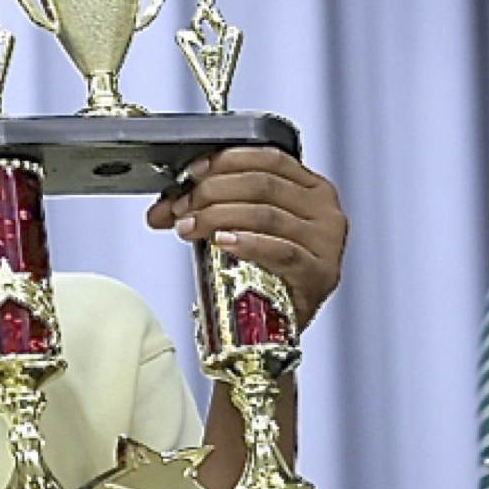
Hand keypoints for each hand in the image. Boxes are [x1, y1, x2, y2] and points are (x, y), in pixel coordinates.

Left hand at [148, 148, 347, 329]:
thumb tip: (163, 210)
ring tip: (190, 227)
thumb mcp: (240, 230)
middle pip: (263, 184)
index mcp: (311, 190)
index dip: (227, 160)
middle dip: (212, 192)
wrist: (278, 329)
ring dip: (218, 216)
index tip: (193, 173)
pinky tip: (223, 242)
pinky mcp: (319, 273)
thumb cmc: (266, 274)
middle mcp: (324, 211)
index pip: (270, 159)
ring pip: (266, 214)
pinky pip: (280, 250)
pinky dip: (248, 243)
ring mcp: (326, 243)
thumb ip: (207, 211)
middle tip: (182, 207)